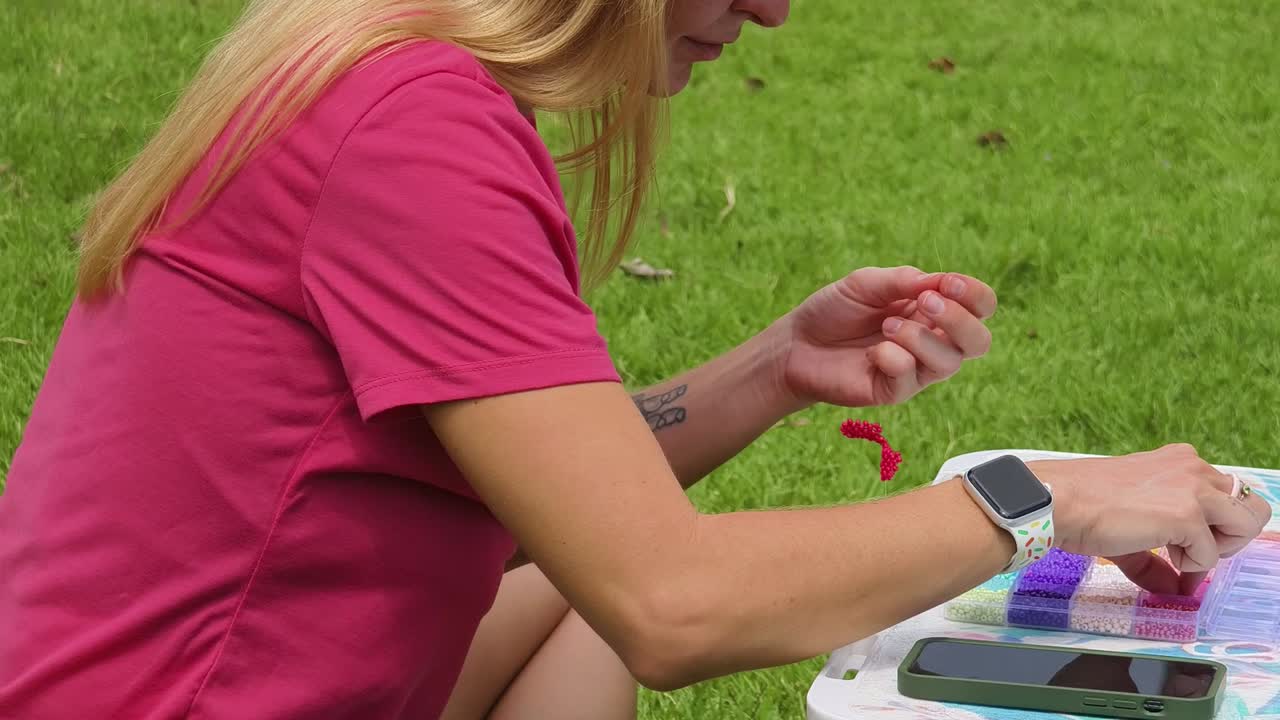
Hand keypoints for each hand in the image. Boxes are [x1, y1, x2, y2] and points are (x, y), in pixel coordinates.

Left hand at [771, 266, 997, 407]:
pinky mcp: (895, 391)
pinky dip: (892, 357)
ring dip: (920, 338)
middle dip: (959, 320)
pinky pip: (910, 376)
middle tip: (926, 303)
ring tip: (887, 327)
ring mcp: (916, 370)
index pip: (980, 307)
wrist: (796, 343)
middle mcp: (933, 342)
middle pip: (979, 342)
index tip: (948, 284)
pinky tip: (872, 353)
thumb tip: (941, 282)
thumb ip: (905, 281)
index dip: (975, 296)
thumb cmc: (835, 311)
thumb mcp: (867, 284)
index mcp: (933, 311)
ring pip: (950, 362)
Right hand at [1030, 444, 1272, 593]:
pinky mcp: (1186, 515)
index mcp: (1179, 461)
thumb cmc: (1082, 507)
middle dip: (1228, 536)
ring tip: (1178, 554)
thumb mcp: (1131, 524)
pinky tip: (1159, 554)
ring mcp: (1193, 489)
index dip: (1212, 527)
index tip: (1182, 546)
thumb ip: (1158, 556)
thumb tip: (1177, 590)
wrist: (1057, 502)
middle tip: (1190, 550)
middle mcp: (1193, 468)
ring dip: (1218, 549)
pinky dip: (1189, 566)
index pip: (1227, 494)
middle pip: (1251, 506)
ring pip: (1247, 524)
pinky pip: (1210, 555)